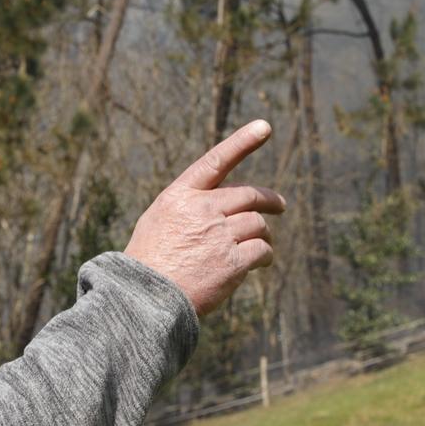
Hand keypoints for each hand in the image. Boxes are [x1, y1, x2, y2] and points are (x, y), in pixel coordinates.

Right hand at [124, 120, 285, 316]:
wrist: (145, 298)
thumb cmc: (149, 260)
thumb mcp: (158, 220)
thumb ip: (189, 206)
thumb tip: (222, 203)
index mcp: (181, 195)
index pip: (217, 160)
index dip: (243, 141)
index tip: (264, 126)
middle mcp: (202, 210)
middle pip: (249, 196)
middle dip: (269, 200)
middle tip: (279, 205)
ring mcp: (219, 235)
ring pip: (258, 224)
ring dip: (263, 233)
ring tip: (261, 246)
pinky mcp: (233, 262)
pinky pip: (261, 251)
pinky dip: (264, 255)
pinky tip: (260, 261)